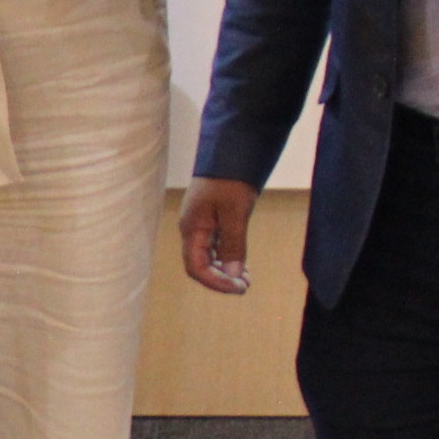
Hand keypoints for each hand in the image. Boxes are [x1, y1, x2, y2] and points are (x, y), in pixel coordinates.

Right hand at [178, 176, 257, 294]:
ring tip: (246, 279)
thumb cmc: (230, 179)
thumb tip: (233, 275)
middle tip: (245, 286)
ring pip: (207, 258)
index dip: (216, 282)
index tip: (239, 288)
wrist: (230, 151)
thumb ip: (233, 245)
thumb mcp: (235, 213)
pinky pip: (214, 248)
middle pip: (200, 266)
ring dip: (225, 271)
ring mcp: (200, 225)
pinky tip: (241, 265)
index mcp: (192, 228)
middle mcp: (192, 230)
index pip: (196, 268)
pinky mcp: (210, 220)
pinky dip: (226, 259)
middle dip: (221, 280)